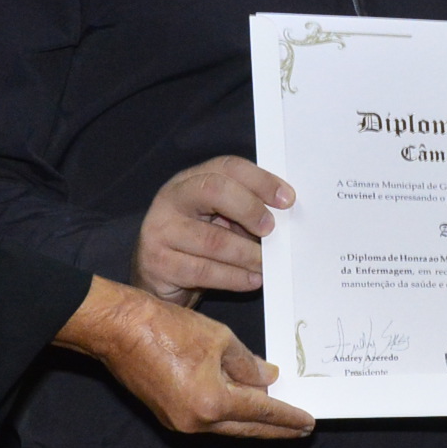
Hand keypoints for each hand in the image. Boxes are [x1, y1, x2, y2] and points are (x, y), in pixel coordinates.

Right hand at [56, 276, 313, 439]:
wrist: (118, 330)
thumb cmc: (166, 328)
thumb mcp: (219, 338)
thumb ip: (248, 364)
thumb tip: (268, 379)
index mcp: (213, 403)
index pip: (262, 413)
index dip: (288, 417)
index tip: (308, 422)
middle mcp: (197, 422)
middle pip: (247, 429)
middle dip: (276, 429)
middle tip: (301, 429)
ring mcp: (180, 422)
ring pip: (227, 427)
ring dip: (253, 423)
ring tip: (279, 420)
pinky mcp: (168, 416)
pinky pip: (208, 421)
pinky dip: (229, 415)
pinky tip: (244, 408)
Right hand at [135, 156, 292, 304]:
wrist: (160, 279)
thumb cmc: (198, 244)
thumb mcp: (220, 219)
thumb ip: (245, 211)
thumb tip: (285, 220)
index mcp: (191, 180)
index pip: (228, 167)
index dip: (261, 180)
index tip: (287, 200)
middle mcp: (171, 199)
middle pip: (214, 189)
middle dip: (250, 209)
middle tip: (271, 230)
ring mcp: (160, 231)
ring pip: (213, 240)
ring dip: (248, 255)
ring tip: (267, 265)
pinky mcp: (159, 264)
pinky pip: (204, 272)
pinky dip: (235, 278)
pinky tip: (252, 280)